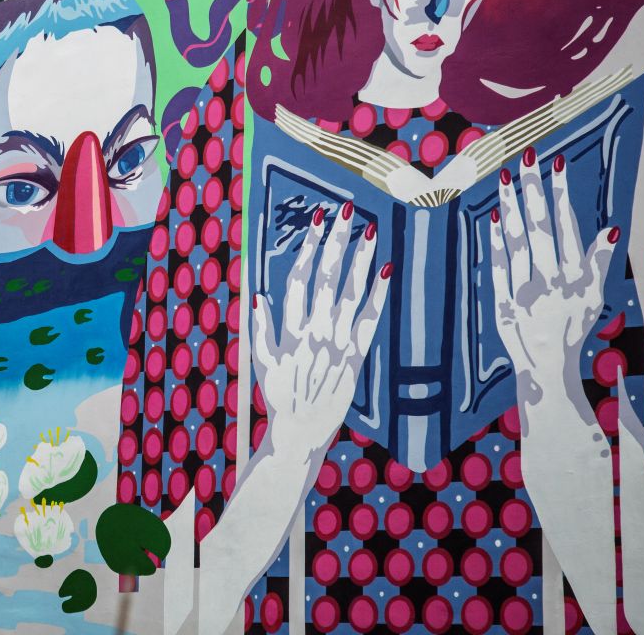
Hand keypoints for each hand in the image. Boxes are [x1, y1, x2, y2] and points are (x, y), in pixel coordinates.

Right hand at [252, 201, 390, 457]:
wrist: (302, 430)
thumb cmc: (279, 395)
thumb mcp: (261, 362)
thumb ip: (261, 329)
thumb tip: (257, 296)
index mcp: (290, 330)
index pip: (300, 279)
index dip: (309, 248)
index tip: (316, 222)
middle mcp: (315, 332)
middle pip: (328, 277)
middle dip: (336, 242)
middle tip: (345, 211)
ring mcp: (338, 343)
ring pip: (352, 293)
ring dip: (360, 259)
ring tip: (369, 231)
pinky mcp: (357, 356)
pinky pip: (371, 319)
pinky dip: (378, 294)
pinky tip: (386, 270)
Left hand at [489, 148, 619, 389]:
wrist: (547, 367)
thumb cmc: (572, 326)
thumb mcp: (594, 296)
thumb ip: (599, 261)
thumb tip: (611, 227)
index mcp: (575, 276)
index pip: (566, 226)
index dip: (560, 194)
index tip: (556, 164)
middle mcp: (550, 280)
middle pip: (539, 226)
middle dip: (533, 189)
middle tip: (526, 156)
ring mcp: (523, 291)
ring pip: (515, 241)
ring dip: (510, 207)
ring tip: (504, 177)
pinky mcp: (501, 302)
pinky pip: (497, 266)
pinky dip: (494, 242)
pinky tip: (493, 218)